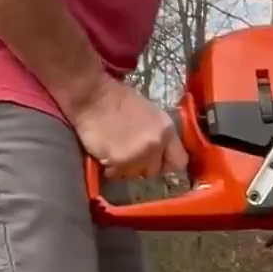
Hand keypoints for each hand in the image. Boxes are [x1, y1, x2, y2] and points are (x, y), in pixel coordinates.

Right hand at [71, 76, 187, 180]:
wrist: (93, 96)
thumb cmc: (119, 100)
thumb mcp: (150, 114)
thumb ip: (158, 135)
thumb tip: (159, 153)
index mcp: (166, 130)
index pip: (179, 161)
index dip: (167, 163)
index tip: (158, 162)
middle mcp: (156, 145)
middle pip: (155, 171)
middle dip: (144, 166)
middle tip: (131, 155)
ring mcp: (137, 155)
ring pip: (134, 175)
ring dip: (126, 168)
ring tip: (116, 154)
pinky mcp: (117, 162)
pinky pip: (116, 174)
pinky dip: (111, 169)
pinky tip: (106, 155)